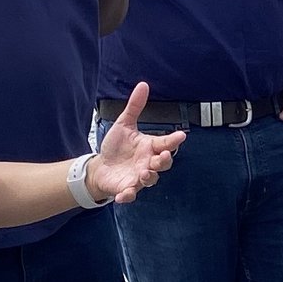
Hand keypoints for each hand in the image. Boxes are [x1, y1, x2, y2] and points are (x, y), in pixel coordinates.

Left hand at [83, 83, 182, 200]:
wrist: (100, 167)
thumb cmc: (116, 147)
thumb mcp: (124, 125)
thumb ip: (135, 107)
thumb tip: (144, 85)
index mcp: (150, 147)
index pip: (166, 143)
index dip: (174, 140)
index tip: (181, 135)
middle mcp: (148, 163)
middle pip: (163, 164)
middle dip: (165, 161)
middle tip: (163, 157)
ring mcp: (138, 177)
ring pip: (150, 180)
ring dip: (149, 178)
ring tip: (143, 173)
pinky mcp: (126, 188)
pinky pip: (130, 194)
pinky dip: (128, 196)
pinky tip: (123, 195)